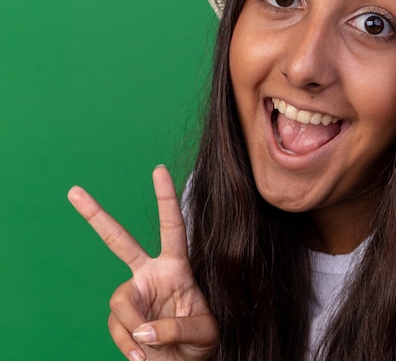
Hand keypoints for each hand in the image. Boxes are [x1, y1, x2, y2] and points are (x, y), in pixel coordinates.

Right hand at [68, 166, 217, 360]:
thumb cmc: (203, 341)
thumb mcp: (203, 333)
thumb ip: (176, 329)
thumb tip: (143, 330)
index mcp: (176, 267)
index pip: (172, 228)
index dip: (166, 199)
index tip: (159, 170)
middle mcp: (151, 275)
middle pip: (119, 242)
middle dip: (97, 216)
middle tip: (74, 191)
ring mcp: (134, 295)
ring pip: (119, 303)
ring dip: (134, 330)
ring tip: (152, 352)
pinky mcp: (122, 318)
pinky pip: (117, 328)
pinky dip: (129, 346)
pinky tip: (142, 356)